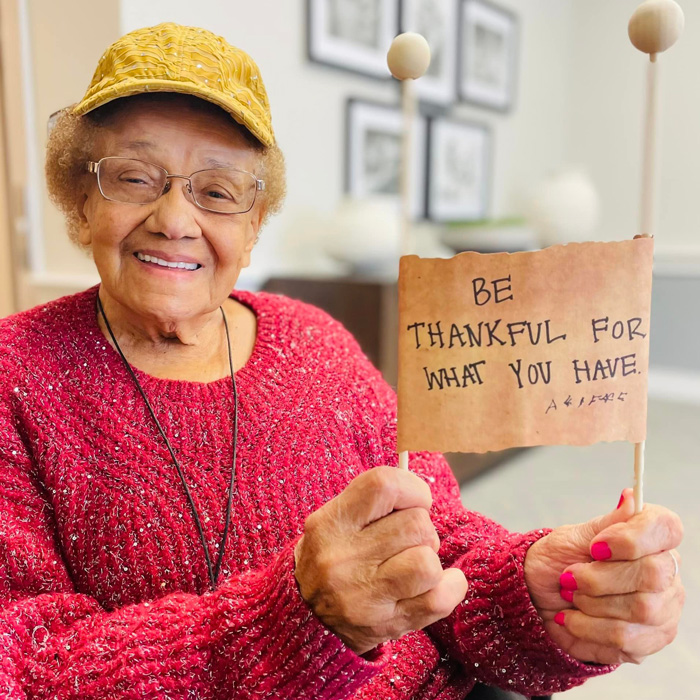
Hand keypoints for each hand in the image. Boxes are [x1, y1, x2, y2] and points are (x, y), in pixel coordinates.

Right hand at [294, 466, 467, 654]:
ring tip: (414, 562)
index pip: (384, 485)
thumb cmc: (331, 553)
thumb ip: (376, 500)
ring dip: (430, 559)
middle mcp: (343, 558)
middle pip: (417, 524)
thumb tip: (422, 491)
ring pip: (428, 563)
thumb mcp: (336, 517)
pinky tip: (439, 582)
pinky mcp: (385, 624)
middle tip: (407, 539)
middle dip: (422, 529)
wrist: (303, 614)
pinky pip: (438, 600)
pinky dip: (450, 587)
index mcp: (330, 523)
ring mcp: (363, 596)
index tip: (414, 500)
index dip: (413, 488)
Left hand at [524, 489, 683, 664]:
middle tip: (570, 576)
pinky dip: (589, 627)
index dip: (632, 538)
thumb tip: (631, 496)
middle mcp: (666, 572)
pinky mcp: (650, 639)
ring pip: (642, 608)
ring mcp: (663, 608)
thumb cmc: (557, 561)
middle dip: (600, 577)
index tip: (596, 546)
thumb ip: (607, 522)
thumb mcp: (573, 537)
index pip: (666, 528)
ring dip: (592, 603)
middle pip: (654, 573)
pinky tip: (572, 618)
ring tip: (571, 596)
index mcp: (650, 538)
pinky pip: (626, 637)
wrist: (538, 598)